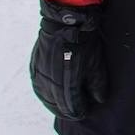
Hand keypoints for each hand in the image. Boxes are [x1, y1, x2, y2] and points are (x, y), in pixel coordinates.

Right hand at [30, 0, 106, 120]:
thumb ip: (98, 84)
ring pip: (46, 98)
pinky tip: (52, 92)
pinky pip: (39, 86)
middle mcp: (48, 86)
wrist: (65, 23)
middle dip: (67, 109)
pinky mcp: (34, 68)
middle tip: (76, 110)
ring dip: (55, 103)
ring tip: (64, 104)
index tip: (85, 111)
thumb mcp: (96, 64)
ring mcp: (39, 77)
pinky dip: (46, 92)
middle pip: (57, 106)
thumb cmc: (84, 43)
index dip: (79, 111)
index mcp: (65, 88)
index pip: (71, 109)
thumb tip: (99, 100)